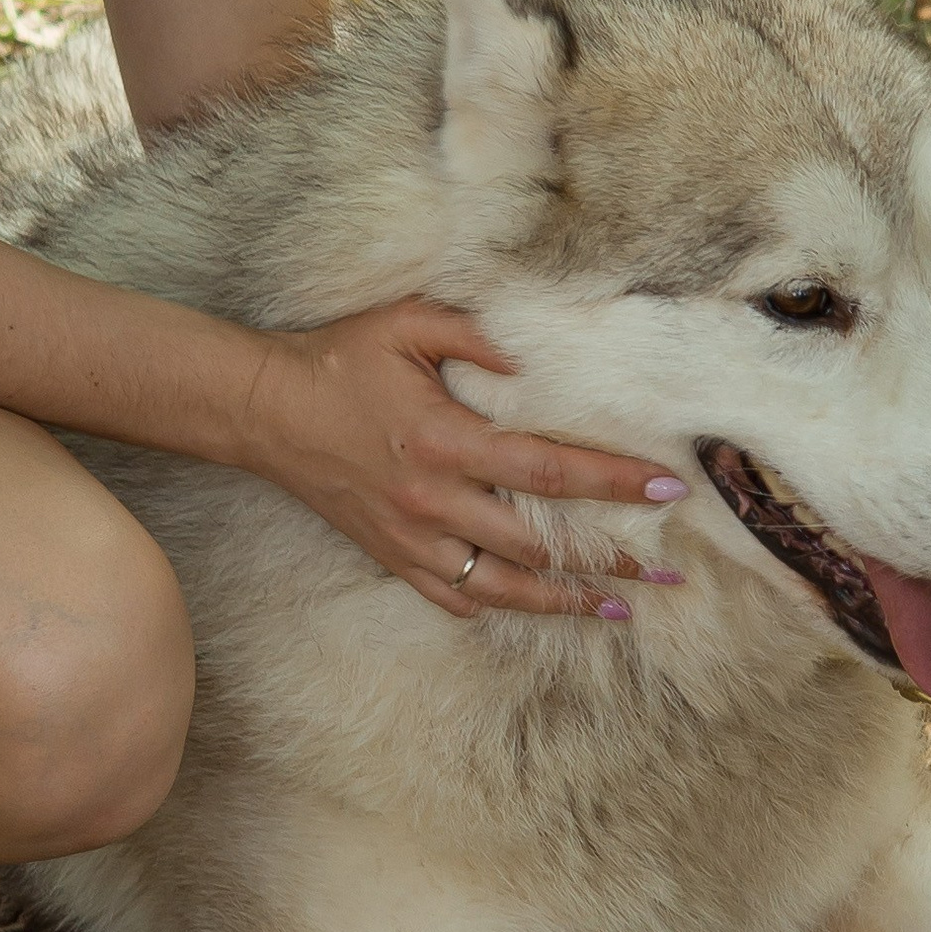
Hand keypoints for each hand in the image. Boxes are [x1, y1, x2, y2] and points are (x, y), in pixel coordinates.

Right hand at [243, 301, 686, 619]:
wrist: (265, 410)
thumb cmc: (338, 359)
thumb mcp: (405, 323)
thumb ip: (474, 332)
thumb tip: (533, 358)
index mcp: (446, 440)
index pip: (548, 470)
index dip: (612, 481)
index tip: (665, 487)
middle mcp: (434, 500)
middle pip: (539, 543)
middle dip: (608, 555)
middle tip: (665, 565)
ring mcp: (412, 538)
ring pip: (502, 588)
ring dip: (564, 600)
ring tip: (618, 608)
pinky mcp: (391, 555)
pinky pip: (452, 597)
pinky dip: (496, 608)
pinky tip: (534, 608)